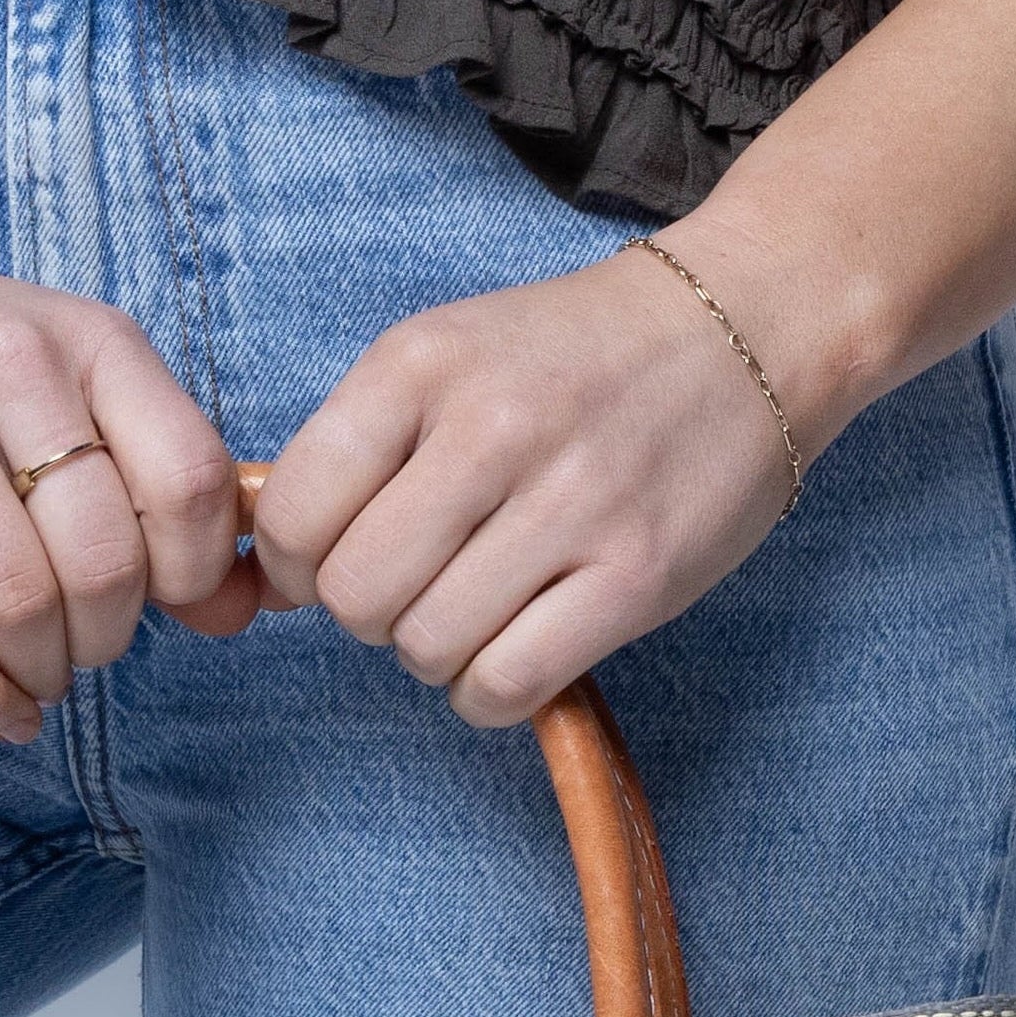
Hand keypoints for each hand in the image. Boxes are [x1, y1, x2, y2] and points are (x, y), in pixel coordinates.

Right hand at [0, 233, 241, 742]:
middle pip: (109, 560)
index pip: (193, 480)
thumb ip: (149, 476)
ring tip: (34, 672)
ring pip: (25, 603)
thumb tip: (244, 610)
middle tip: (83, 646)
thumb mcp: (56, 376)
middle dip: (108, 637)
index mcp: (88, 339)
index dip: (197, 572)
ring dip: (43, 670)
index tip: (169, 601)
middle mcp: (13, 369)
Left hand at [250, 237, 806, 724]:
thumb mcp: (448, 355)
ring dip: (435, 651)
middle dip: (368, 614)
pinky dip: (490, 691)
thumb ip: (357, 447)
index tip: (336, 560)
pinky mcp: (636, 575)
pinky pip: (506, 683)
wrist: (745, 326)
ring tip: (480, 603)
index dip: (298, 565)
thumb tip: (270, 570)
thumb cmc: (574, 359)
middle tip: (419, 583)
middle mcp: (491, 428)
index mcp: (422, 364)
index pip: (294, 516)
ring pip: (426, 648)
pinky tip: (513, 646)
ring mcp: (571, 504)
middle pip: (354, 597)